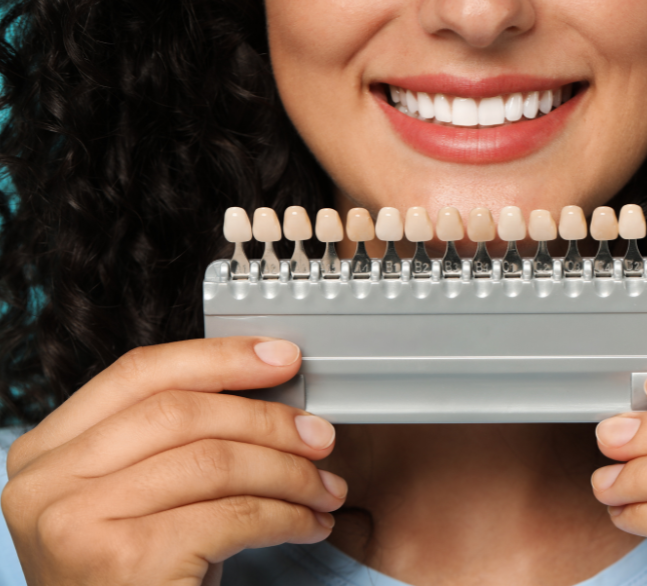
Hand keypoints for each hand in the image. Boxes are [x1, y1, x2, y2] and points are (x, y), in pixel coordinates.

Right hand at [1, 337, 345, 585]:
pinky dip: (287, 515)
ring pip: (216, 462)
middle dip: (267, 419)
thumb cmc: (134, 578)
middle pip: (182, 412)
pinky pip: (234, 514)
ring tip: (324, 488)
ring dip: (289, 473)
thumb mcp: (136, 497)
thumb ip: (170, 438)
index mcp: (47, 452)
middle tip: (319, 434)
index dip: (219, 357)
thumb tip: (266, 387)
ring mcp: (78, 522)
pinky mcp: (127, 560)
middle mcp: (48, 483)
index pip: (139, 373)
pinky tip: (309, 523)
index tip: (281, 357)